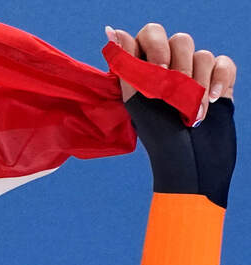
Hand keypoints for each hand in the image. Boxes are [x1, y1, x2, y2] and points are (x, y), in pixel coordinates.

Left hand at [106, 23, 235, 123]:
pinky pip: (223, 63)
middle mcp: (171, 66)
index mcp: (146, 68)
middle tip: (174, 92)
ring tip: (191, 113)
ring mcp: (195, 73)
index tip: (158, 69)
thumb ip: (127, 67)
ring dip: (197, 84)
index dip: (154, 46)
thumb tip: (113, 32)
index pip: (149, 36)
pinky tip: (211, 98)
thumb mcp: (136, 101)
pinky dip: (219, 79)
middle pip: (180, 40)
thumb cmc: (158, 136)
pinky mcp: (218, 80)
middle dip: (179, 66)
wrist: (190, 162)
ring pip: (202, 54)